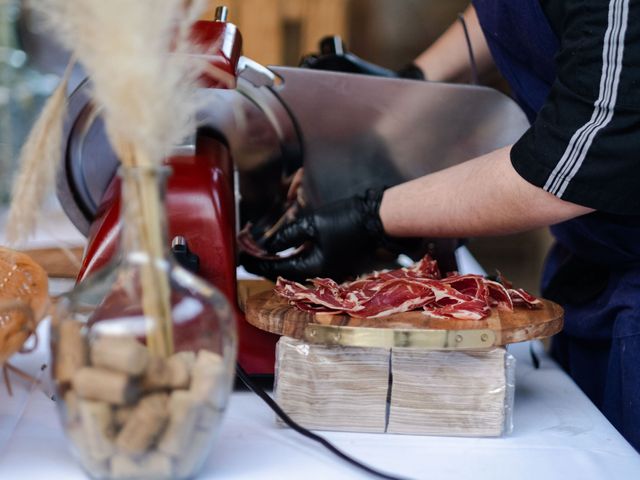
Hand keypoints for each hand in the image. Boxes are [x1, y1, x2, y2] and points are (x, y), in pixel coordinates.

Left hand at [240, 189, 407, 281]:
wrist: (375, 218)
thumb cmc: (345, 219)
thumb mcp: (311, 224)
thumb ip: (287, 236)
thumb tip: (266, 245)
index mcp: (314, 268)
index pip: (278, 269)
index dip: (258, 264)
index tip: (242, 260)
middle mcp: (320, 274)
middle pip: (285, 274)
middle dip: (266, 265)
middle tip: (248, 257)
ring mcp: (328, 271)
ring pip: (296, 270)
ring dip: (278, 262)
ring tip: (261, 253)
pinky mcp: (333, 263)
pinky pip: (306, 265)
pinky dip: (292, 259)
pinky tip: (283, 251)